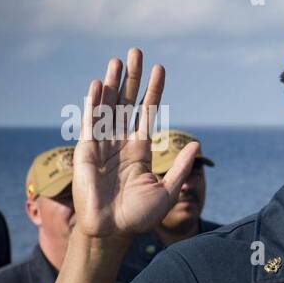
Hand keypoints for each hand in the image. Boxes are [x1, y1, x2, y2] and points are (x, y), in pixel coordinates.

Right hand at [73, 48, 199, 240]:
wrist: (113, 230)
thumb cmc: (139, 215)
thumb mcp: (167, 190)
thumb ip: (180, 166)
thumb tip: (197, 144)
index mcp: (140, 149)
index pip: (148, 113)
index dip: (153, 91)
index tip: (160, 69)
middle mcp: (121, 142)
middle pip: (127, 102)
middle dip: (133, 78)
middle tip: (137, 52)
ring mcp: (103, 144)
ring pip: (109, 106)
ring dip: (114, 83)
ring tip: (118, 60)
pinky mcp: (86, 150)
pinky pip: (90, 122)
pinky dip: (94, 103)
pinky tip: (99, 84)